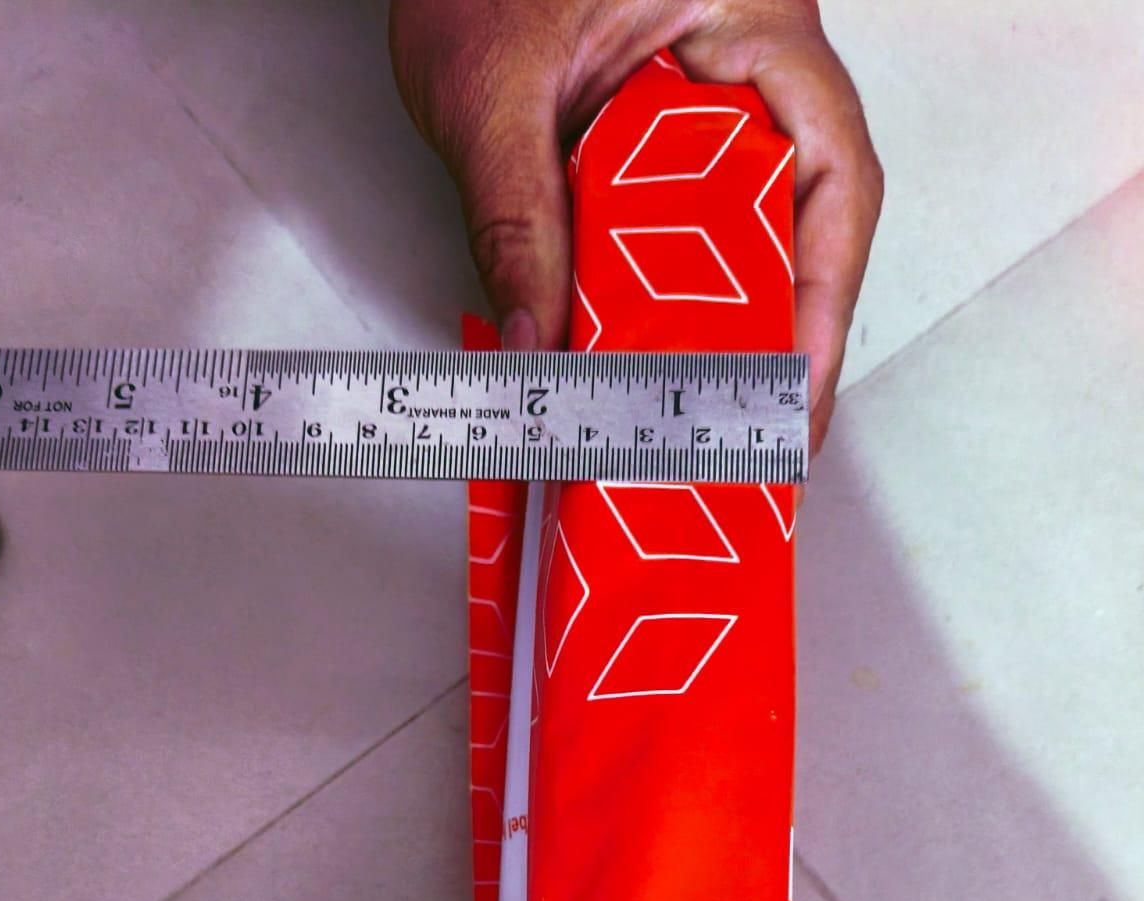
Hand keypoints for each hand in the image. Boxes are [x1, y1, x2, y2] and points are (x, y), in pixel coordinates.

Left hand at [389, 0, 881, 454]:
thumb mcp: (490, 85)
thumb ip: (513, 218)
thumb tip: (537, 344)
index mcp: (751, 19)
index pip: (829, 178)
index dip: (822, 304)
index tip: (795, 397)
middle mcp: (745, 66)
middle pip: (792, 225)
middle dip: (768, 341)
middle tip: (740, 437)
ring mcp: (704, 104)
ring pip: (733, 238)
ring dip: (709, 330)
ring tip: (688, 421)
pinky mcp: (651, 141)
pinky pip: (674, 232)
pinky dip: (655, 301)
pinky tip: (632, 361)